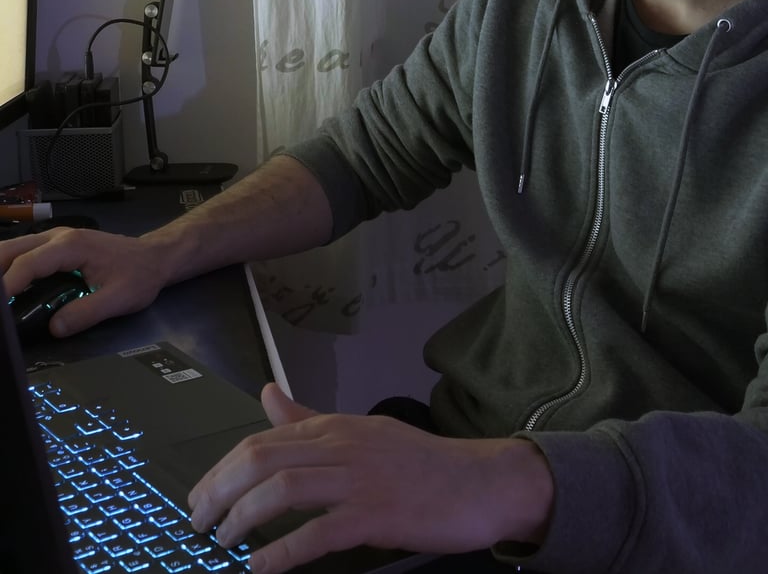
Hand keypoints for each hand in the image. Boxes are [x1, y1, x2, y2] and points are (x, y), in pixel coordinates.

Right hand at [0, 226, 167, 335]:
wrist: (154, 257)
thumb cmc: (140, 274)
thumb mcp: (119, 298)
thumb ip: (86, 313)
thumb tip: (55, 328)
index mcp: (72, 246)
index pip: (28, 263)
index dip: (7, 285)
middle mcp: (58, 237)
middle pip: (11, 249)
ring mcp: (55, 239)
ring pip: (13, 248)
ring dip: (0, 270)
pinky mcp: (54, 247)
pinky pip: (23, 254)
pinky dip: (8, 268)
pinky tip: (7, 290)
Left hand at [188, 384, 552, 572]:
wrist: (478, 482)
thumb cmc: (419, 462)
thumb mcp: (361, 431)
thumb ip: (309, 419)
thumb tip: (267, 394)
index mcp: (335, 426)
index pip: (263, 439)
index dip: (222, 468)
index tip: (201, 495)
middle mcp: (341, 446)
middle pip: (262, 460)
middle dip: (219, 491)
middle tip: (197, 521)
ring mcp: (359, 479)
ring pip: (283, 491)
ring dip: (242, 519)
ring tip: (222, 543)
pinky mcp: (376, 515)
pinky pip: (318, 532)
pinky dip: (283, 550)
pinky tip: (260, 566)